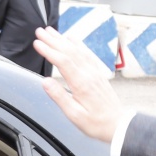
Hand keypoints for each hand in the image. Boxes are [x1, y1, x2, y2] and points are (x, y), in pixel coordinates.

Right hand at [34, 26, 124, 143]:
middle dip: (53, 40)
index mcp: (81, 84)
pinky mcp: (97, 74)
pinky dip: (78, 44)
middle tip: (39, 31)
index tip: (37, 43)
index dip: (49, 51)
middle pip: (69, 51)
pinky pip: (87, 54)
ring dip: (63, 39)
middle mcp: (89, 74)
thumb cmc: (96, 123)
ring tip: (51, 31)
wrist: (118, 124)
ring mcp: (94, 72)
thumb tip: (45, 82)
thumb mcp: (74, 115)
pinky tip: (71, 38)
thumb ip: (59, 97)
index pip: (62, 61)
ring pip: (77, 50)